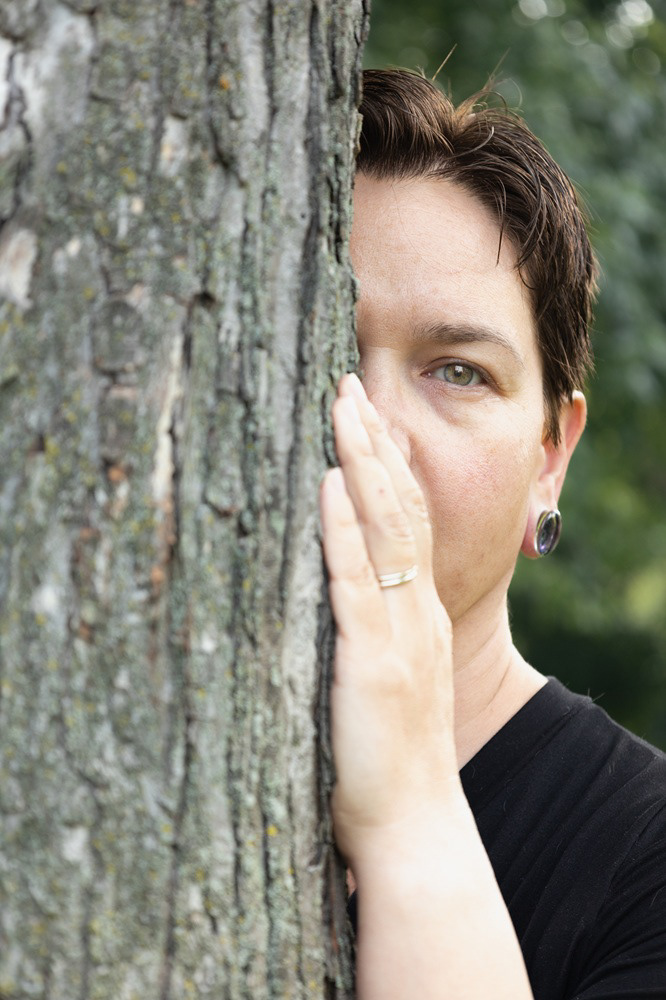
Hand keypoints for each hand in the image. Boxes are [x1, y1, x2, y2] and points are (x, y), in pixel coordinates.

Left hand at [320, 373, 457, 867]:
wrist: (414, 822)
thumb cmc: (390, 757)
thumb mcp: (392, 679)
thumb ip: (374, 631)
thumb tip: (341, 591)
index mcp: (419, 612)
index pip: (409, 519)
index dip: (388, 464)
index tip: (366, 416)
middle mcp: (415, 610)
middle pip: (401, 506)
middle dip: (374, 441)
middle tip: (350, 384)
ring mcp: (396, 630)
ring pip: (384, 527)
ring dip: (361, 462)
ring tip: (342, 406)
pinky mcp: (370, 657)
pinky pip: (355, 579)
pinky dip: (342, 527)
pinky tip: (326, 484)